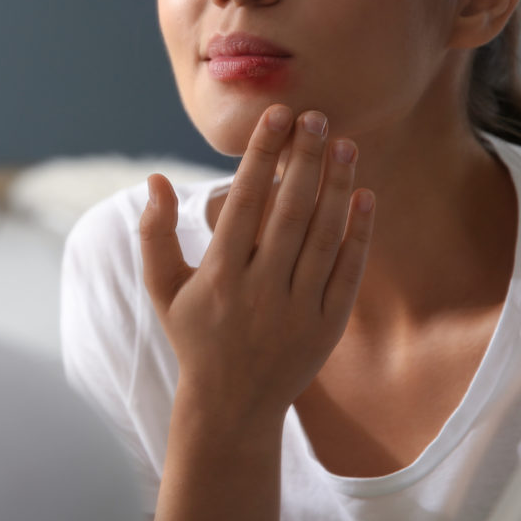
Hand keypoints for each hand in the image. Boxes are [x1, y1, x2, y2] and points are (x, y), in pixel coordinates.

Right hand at [140, 104, 373, 424]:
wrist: (232, 405)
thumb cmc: (194, 335)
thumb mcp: (163, 288)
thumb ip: (154, 232)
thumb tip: (155, 179)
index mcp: (218, 276)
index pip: (244, 202)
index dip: (261, 155)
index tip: (276, 115)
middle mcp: (259, 290)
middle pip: (289, 212)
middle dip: (304, 159)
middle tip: (317, 117)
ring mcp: (297, 309)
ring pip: (323, 237)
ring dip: (337, 187)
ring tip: (345, 145)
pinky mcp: (326, 326)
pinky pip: (347, 272)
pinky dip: (359, 234)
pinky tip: (366, 197)